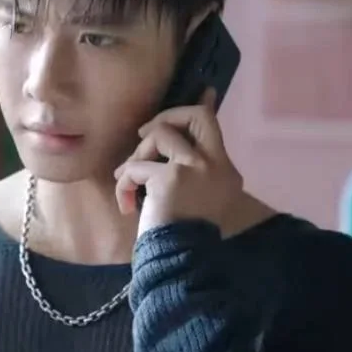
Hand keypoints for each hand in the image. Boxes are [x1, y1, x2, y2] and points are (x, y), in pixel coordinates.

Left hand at [114, 88, 244, 235]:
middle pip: (195, 116)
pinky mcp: (169, 177)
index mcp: (225, 171)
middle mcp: (215, 165)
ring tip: (130, 183)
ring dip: (137, 157)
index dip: (203, 105)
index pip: (214, 125)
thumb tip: (187, 141)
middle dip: (166, 118)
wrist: (182, 260)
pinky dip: (125, 184)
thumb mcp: (199, 198)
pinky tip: (126, 205)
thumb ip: (195, 167)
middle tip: (144, 136)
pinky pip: (136, 167)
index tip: (205, 91)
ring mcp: (194, 168)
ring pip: (159, 136)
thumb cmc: (187, 234)